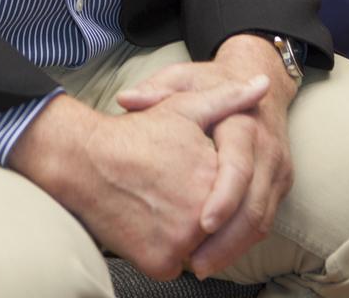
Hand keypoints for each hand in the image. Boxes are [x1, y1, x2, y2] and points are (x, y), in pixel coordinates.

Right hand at [9, 72, 269, 279]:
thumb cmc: (135, 133)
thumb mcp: (184, 106)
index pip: (233, 191)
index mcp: (213, 178)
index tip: (194, 172)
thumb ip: (228, 98)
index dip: (217, 181)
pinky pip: (175, 263)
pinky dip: (166, 248)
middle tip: (172, 189)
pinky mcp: (160, 265)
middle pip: (217, 222)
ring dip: (189, 232)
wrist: (84, 161)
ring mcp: (180, 244)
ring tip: (161, 203)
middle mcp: (200, 217)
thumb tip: (263, 82)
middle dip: (204, 209)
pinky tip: (148, 221)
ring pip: (199, 246)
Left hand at [117, 36, 295, 278]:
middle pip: (254, 204)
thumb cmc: (213, 81)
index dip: (223, 198)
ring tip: (201, 265)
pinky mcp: (279, 184)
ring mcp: (277, 169)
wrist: (258, 77)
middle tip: (196, 262)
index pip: (239, 167)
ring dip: (234, 248)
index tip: (201, 224)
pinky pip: (265, 221)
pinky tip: (216, 254)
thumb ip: (157, 89)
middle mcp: (267, 149)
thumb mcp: (185, 77)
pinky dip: (242, 242)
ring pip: (263, 220)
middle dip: (227, 240)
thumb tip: (126, 99)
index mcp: (244, 121)